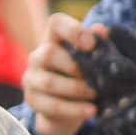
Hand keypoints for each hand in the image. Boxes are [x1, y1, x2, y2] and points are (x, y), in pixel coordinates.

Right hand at [24, 12, 103, 134]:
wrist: (69, 108)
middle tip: (97, 77)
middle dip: (75, 66)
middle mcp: (38, 56)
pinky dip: (74, 109)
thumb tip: (103, 31)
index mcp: (55, 39)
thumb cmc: (85, 76)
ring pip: (49, 82)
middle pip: (49, 53)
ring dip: (76, 89)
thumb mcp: (94, 60)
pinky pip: (52, 105)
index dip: (73, 30)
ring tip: (96, 95)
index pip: (56, 23)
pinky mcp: (32, 100)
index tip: (92, 44)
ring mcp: (32, 78)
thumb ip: (100, 45)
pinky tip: (92, 111)